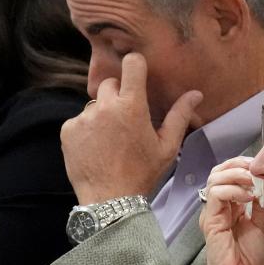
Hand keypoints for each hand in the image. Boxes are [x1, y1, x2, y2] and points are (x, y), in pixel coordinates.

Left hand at [60, 53, 201, 202]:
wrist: (110, 201)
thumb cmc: (142, 173)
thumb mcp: (167, 146)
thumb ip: (179, 115)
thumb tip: (195, 94)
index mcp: (132, 106)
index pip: (132, 64)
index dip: (136, 66)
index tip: (138, 75)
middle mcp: (105, 106)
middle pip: (111, 84)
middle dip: (119, 96)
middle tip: (127, 120)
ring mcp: (84, 118)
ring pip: (95, 104)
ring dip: (103, 114)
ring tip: (111, 139)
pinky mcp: (68, 130)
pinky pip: (79, 120)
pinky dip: (86, 130)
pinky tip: (96, 148)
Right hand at [198, 157, 263, 264]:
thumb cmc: (254, 264)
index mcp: (233, 208)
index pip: (232, 174)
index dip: (247, 165)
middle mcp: (220, 208)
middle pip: (220, 171)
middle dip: (240, 164)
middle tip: (259, 168)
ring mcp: (213, 214)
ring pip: (215, 178)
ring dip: (237, 174)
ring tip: (254, 181)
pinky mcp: (211, 223)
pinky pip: (215, 195)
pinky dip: (232, 189)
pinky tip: (248, 196)